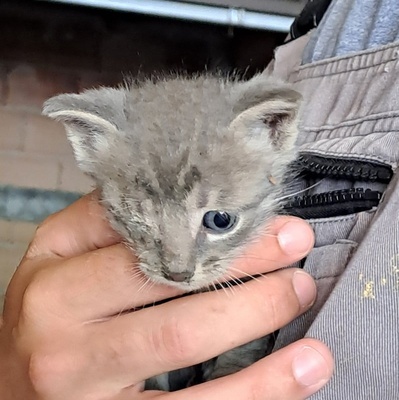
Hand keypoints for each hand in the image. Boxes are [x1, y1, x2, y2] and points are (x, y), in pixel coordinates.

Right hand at [0, 192, 332, 399]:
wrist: (9, 390)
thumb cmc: (48, 315)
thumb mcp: (59, 261)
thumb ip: (108, 224)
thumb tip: (180, 193)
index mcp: (53, 281)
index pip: (139, 240)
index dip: (209, 227)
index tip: (263, 217)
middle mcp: (63, 335)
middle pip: (170, 291)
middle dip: (245, 269)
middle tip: (295, 252)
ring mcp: (89, 391)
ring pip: (186, 347)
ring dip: (258, 321)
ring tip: (303, 303)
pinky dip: (256, 392)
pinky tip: (298, 373)